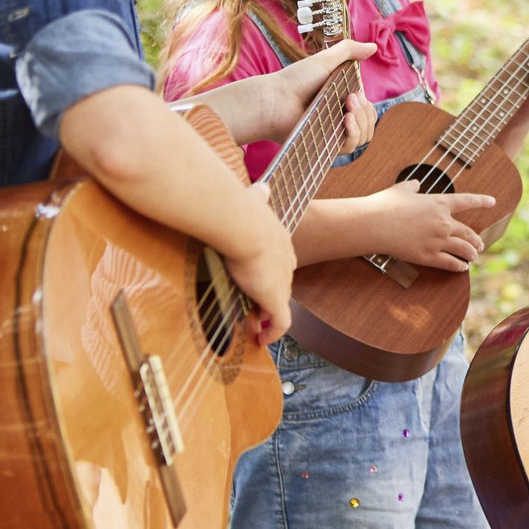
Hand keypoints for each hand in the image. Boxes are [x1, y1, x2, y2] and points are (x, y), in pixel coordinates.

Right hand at [222, 182, 296, 345]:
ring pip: (278, 305)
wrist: (243, 224)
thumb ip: (258, 197)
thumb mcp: (253, 201)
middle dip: (264, 298)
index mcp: (280, 242)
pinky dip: (273, 333)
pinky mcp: (275, 298)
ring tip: (250, 327)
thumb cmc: (242, 211)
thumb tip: (262, 187)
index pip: (277, 264)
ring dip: (265, 317)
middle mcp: (286, 263)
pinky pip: (281, 323)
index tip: (251, 284)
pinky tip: (261, 340)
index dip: (265, 276)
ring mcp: (282, 282)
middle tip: (248, 309)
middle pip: (279, 285)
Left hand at [270, 39, 376, 142]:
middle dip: (365, 111)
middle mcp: (339, 119)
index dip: (366, 104)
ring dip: (362, 122)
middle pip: (369, 123)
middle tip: (349, 99)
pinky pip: (351, 147)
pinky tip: (346, 121)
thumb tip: (374, 46)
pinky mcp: (326, 145)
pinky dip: (354, 133)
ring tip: (347, 111)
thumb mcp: (324, 60)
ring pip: (364, 136)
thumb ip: (349, 50)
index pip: (367, 110)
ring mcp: (333, 133)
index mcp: (340, 102)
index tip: (356, 92)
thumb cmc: (295, 80)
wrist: (275, 101)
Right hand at [370, 180, 496, 271]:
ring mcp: (438, 240)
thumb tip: (416, 183)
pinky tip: (463, 268)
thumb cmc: (385, 204)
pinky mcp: (428, 256)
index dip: (482, 201)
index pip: (467, 201)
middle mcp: (443, 222)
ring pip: (463, 249)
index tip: (492, 202)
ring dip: (471, 254)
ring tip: (474, 257)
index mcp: (439, 203)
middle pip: (468, 232)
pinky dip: (459, 266)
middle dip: (476, 239)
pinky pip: (450, 263)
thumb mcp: (401, 189)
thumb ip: (412, 186)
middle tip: (480, 245)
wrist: (374, 223)